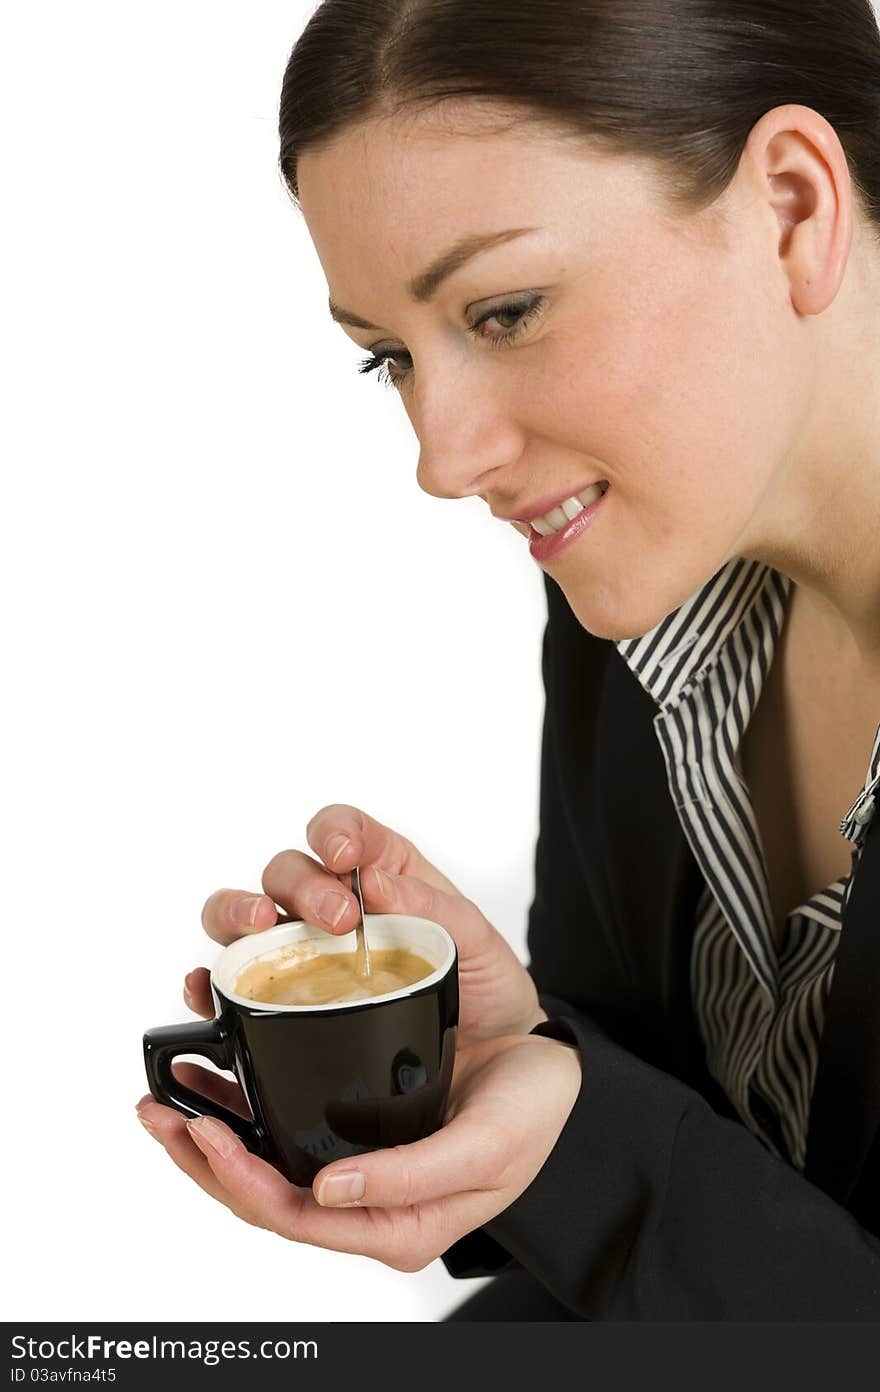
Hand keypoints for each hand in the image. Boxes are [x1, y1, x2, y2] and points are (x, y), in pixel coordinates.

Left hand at [134, 1031, 581, 1270]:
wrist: (550, 1067)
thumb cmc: (530, 1112)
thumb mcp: (487, 1146)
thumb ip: (411, 1177)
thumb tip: (328, 1192)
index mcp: (396, 1224)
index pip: (295, 1217)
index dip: (239, 1180)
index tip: (203, 1130)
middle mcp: (366, 1204)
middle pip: (263, 1196)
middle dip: (202, 1157)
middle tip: (156, 1108)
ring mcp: (356, 1168)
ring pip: (265, 1164)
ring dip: (211, 1130)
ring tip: (166, 1094)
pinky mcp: (355, 1128)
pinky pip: (285, 1128)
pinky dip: (245, 1103)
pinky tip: (220, 1073)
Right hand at [186, 804, 544, 1045]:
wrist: (490, 1050)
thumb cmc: (483, 981)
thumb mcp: (474, 938)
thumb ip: (432, 906)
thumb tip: (377, 884)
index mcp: (379, 869)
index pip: (339, 829)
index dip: (332, 830)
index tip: (344, 853)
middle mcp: (329, 903)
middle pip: (285, 871)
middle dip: (302, 886)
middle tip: (337, 917)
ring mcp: (299, 951)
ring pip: (243, 916)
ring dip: (239, 913)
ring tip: (260, 926)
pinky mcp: (280, 1002)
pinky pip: (231, 984)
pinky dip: (211, 981)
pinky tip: (210, 986)